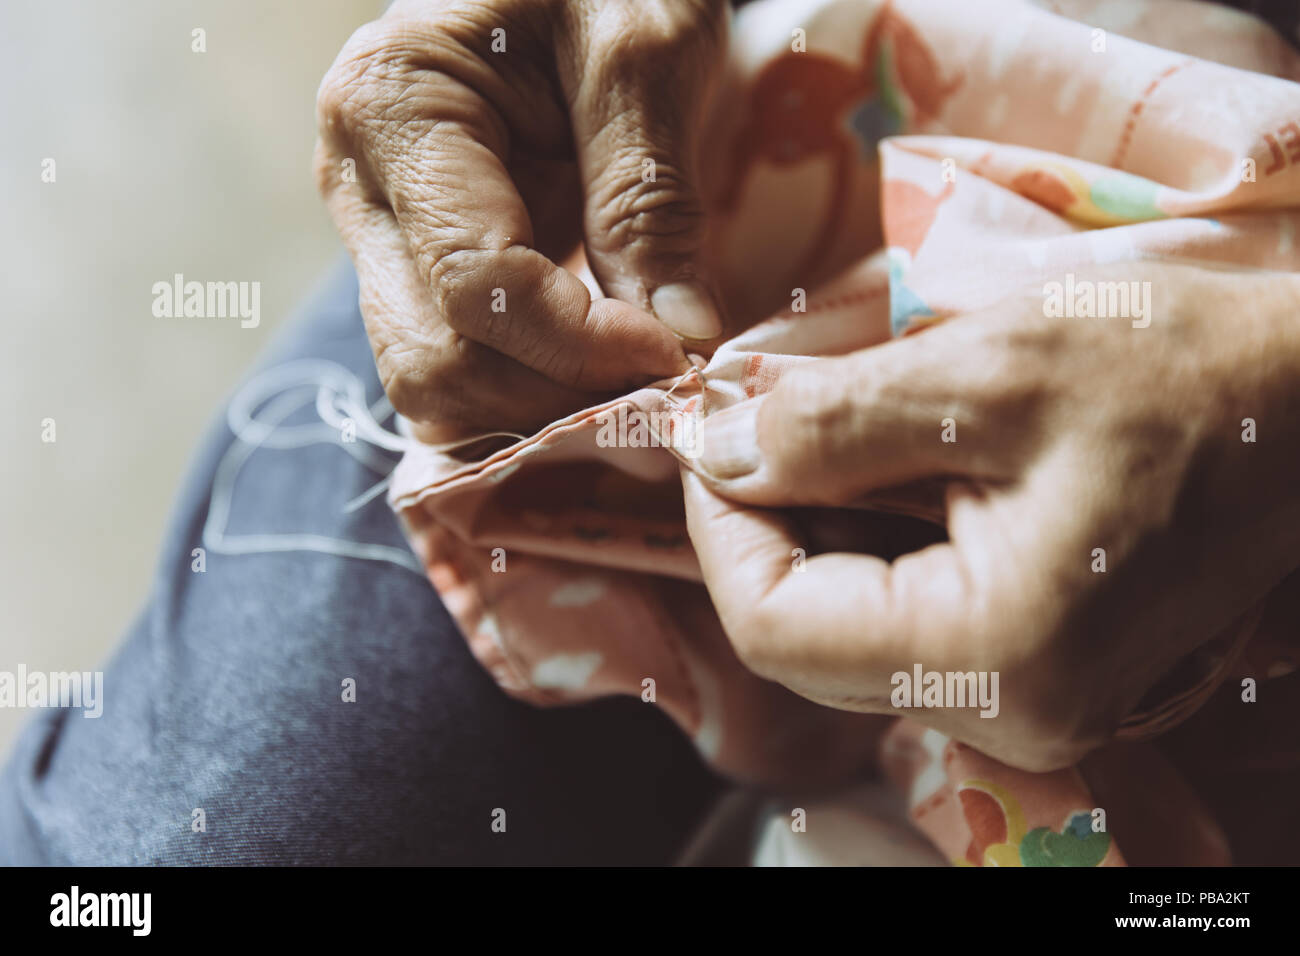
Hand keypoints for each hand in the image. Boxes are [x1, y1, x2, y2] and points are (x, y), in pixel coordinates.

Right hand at [315, 0, 727, 440]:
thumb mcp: (644, 56)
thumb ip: (648, 198)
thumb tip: (677, 336)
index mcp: (394, 108)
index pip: (476, 283)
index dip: (580, 344)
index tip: (676, 353)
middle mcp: (363, 186)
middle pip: (436, 359)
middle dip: (556, 395)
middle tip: (664, 385)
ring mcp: (386, 237)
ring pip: (436, 385)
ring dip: (541, 409)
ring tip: (637, 385)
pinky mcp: (424, 269)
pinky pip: (462, 368)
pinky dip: (532, 394)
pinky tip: (602, 379)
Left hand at [683, 263, 1299, 771]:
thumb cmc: (1181, 371)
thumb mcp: (989, 371)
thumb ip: (828, 423)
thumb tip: (709, 448)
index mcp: (998, 653)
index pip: (774, 625)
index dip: (716, 525)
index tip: (708, 431)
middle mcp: (1014, 712)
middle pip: (805, 638)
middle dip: (760, 523)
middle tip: (753, 419)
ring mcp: (1035, 702)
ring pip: (851, 631)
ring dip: (812, 528)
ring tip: (819, 430)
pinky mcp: (1046, 669)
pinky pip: (910, 621)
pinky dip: (870, 542)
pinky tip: (885, 468)